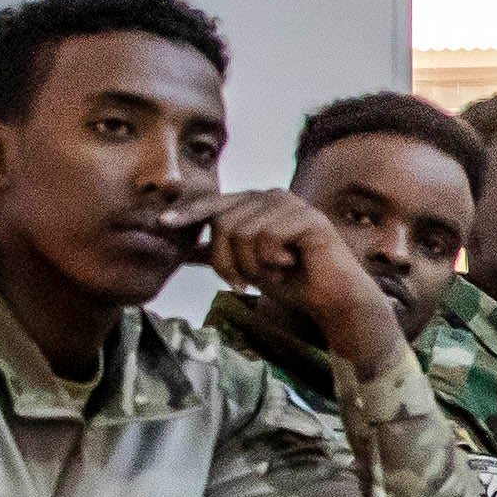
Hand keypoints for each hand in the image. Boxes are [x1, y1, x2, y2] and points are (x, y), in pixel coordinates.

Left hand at [200, 189, 402, 376]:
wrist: (333, 300)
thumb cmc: (293, 282)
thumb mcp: (246, 266)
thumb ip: (220, 252)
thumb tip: (183, 250)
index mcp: (258, 203)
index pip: (215, 204)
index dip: (188, 213)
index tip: (162, 224)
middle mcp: (273, 196)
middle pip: (223, 222)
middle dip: (226, 260)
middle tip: (242, 282)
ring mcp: (292, 204)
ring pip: (243, 232)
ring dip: (252, 264)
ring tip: (273, 272)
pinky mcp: (308, 218)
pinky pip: (267, 238)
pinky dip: (272, 260)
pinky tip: (290, 264)